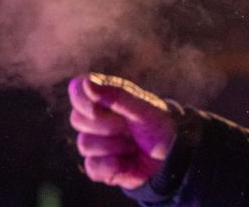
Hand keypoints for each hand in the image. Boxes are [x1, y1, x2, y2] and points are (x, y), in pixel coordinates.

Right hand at [68, 72, 176, 189]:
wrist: (171, 157)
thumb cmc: (158, 126)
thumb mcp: (143, 109)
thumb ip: (116, 96)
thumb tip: (85, 83)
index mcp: (106, 97)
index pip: (78, 89)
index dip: (83, 99)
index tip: (96, 107)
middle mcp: (97, 119)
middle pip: (77, 119)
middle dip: (106, 125)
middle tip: (128, 127)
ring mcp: (96, 142)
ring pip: (85, 144)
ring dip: (115, 146)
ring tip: (133, 145)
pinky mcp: (98, 166)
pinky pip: (92, 166)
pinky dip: (113, 165)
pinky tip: (128, 161)